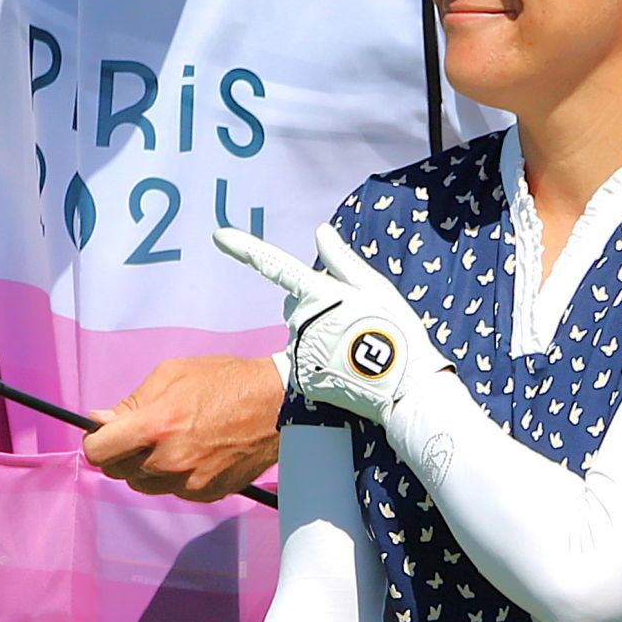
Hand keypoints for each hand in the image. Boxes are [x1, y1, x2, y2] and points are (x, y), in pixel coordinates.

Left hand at [86, 356, 283, 501]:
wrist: (277, 403)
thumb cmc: (224, 381)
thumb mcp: (171, 374)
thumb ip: (131, 402)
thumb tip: (98, 421)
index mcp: (155, 426)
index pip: (99, 452)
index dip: (97, 442)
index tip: (105, 435)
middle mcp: (169, 460)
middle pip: (118, 472)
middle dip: (121, 453)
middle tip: (141, 434)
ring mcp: (189, 482)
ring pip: (144, 484)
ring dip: (146, 467)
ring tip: (171, 442)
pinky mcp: (207, 494)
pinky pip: (173, 491)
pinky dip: (175, 477)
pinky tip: (194, 453)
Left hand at [212, 225, 452, 423]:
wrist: (403, 389)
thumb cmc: (396, 333)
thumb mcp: (376, 288)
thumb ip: (342, 261)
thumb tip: (320, 232)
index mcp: (318, 294)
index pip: (276, 267)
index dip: (246, 249)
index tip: (218, 235)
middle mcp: (301, 321)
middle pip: (298, 303)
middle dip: (318, 306)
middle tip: (355, 319)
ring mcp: (299, 351)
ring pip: (302, 331)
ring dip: (321, 332)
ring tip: (355, 346)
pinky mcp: (301, 378)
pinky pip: (306, 358)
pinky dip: (321, 358)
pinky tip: (345, 364)